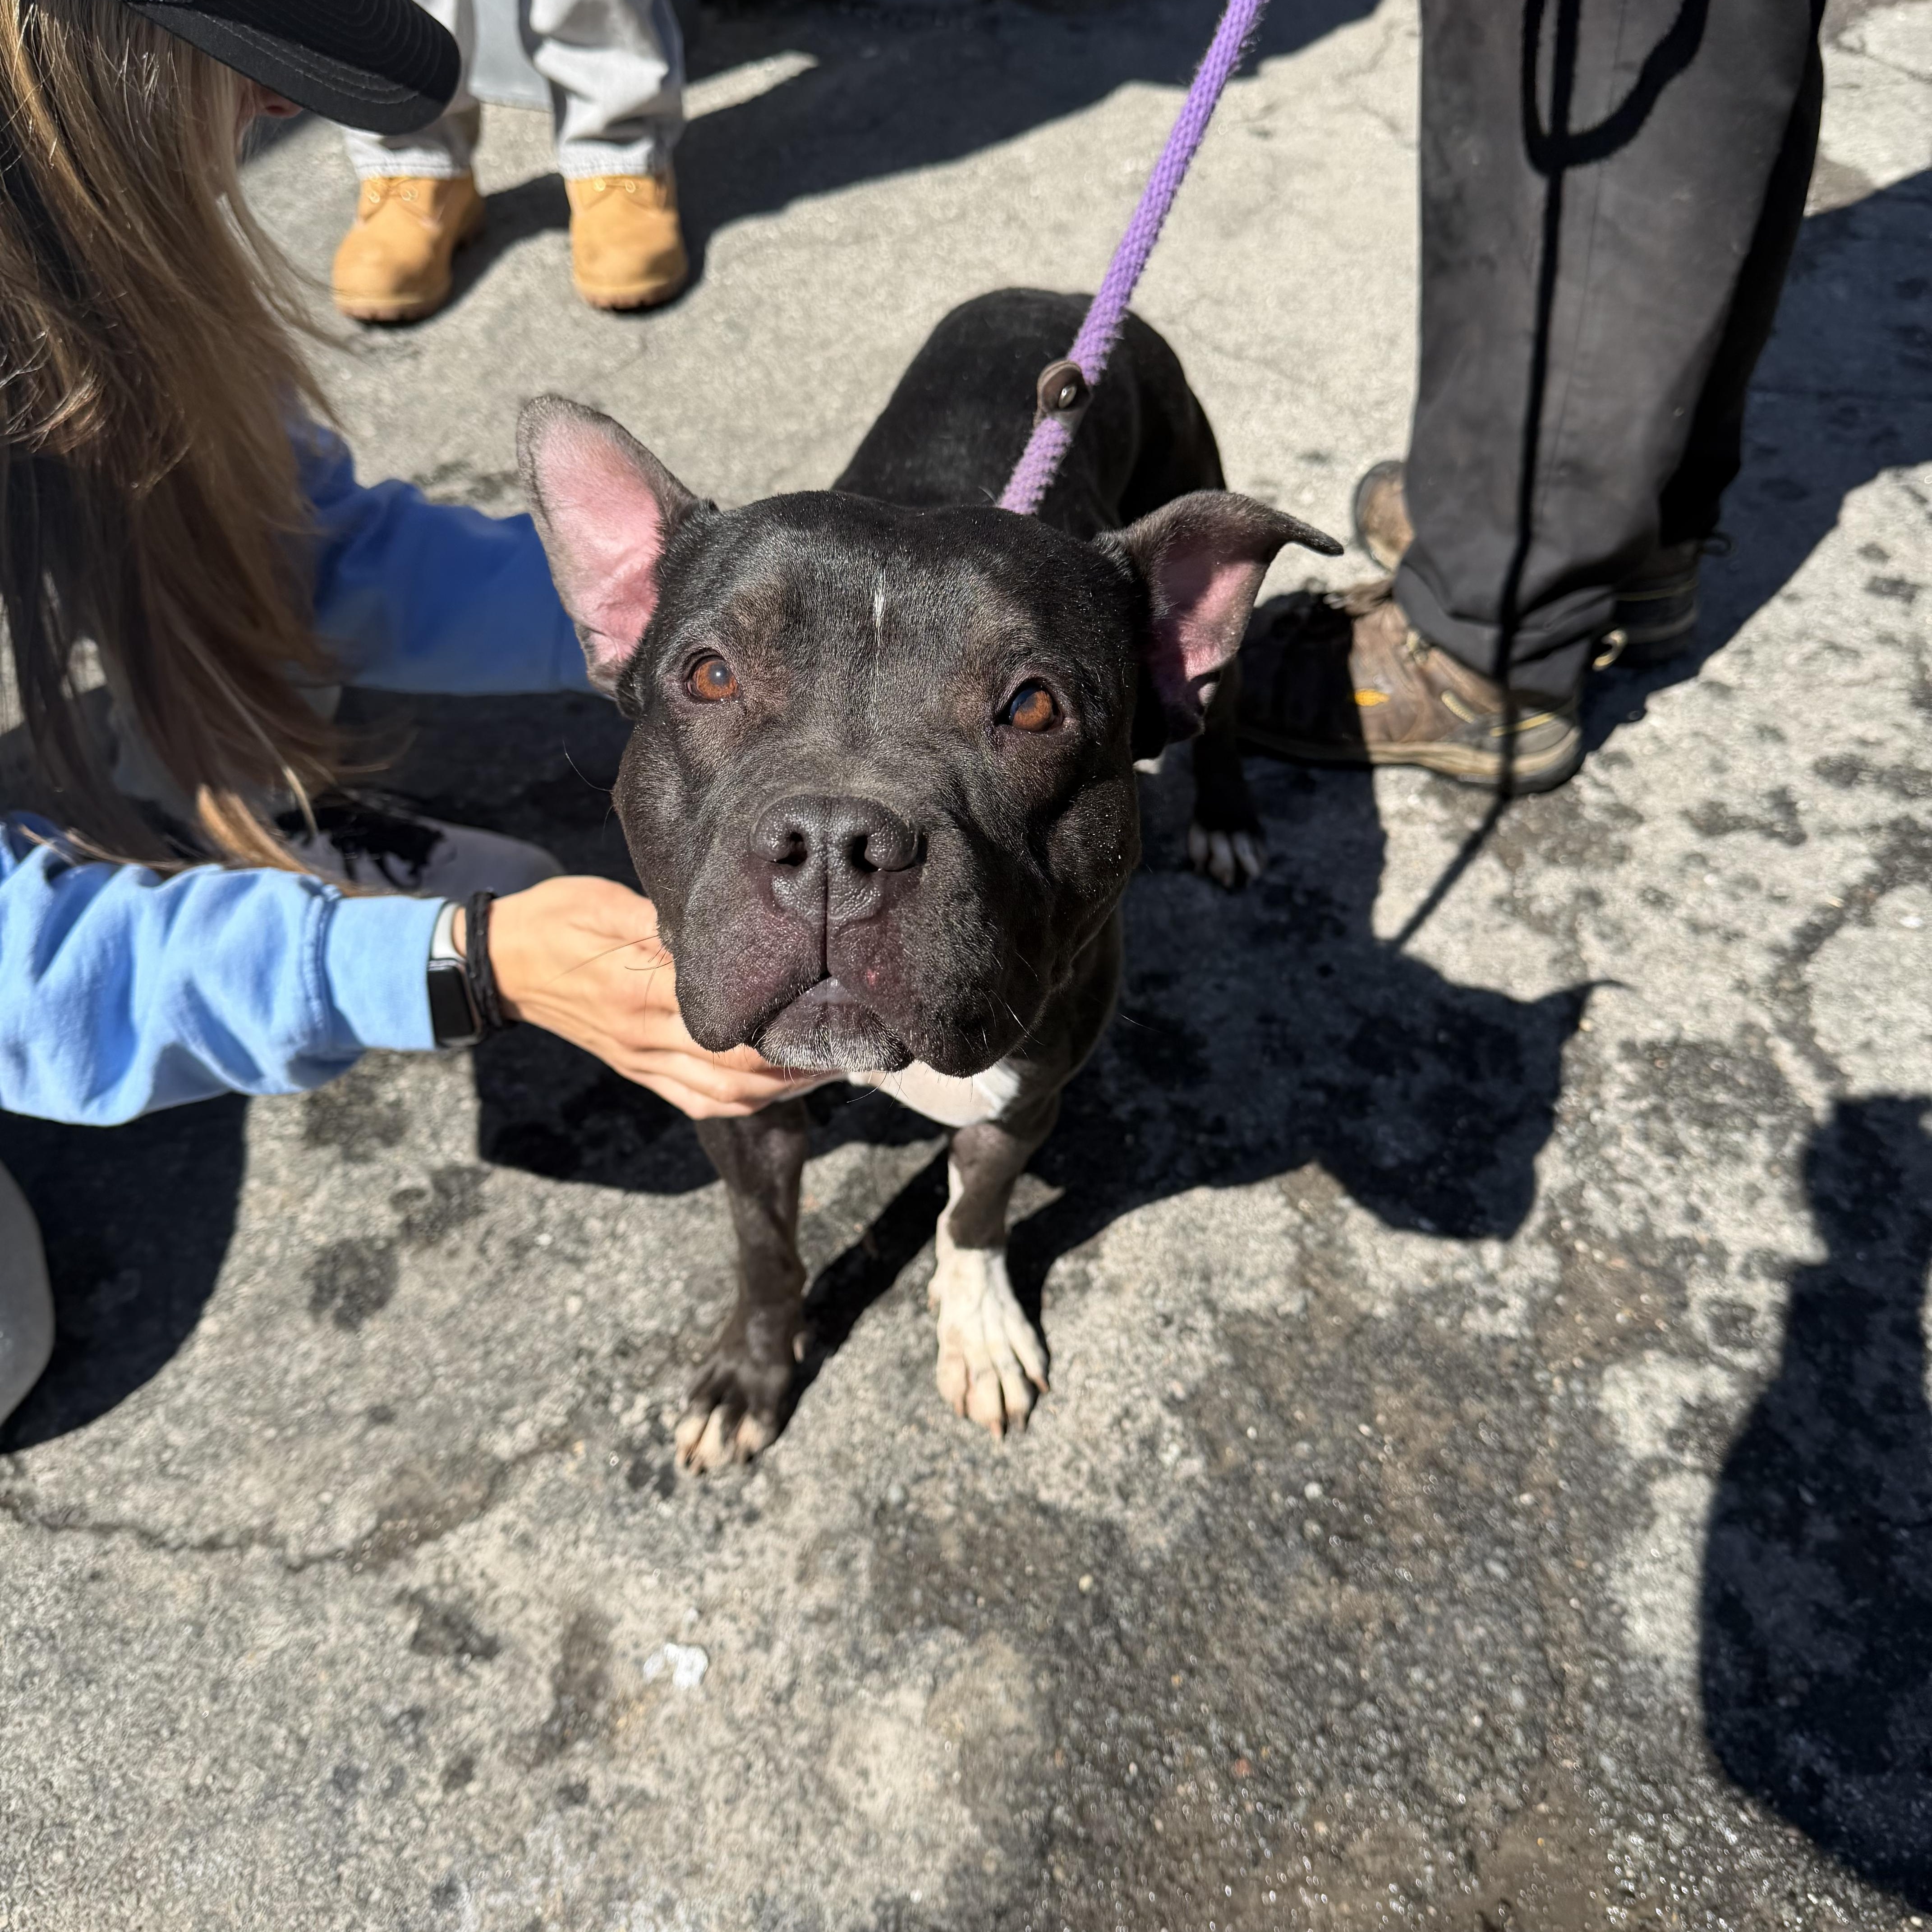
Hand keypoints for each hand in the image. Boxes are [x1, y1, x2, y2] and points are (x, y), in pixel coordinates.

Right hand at [459, 876, 818, 1119]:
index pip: (726, 1024)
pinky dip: (738, 1102)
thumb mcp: (605, 902)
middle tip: (843, 1048)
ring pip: (720, 1095)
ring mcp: (639, 1060)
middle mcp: (643, 1035)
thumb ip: (659, 923)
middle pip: (735, 1068)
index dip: (781, 1026)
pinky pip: (693, 1101)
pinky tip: (773, 1089)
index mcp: (638, 991)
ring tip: (821, 1071)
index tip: (827, 1013)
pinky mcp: (635, 1069)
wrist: (500, 962)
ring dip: (776, 1092)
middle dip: (794, 1066)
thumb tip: (719, 929)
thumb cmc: (556, 918)